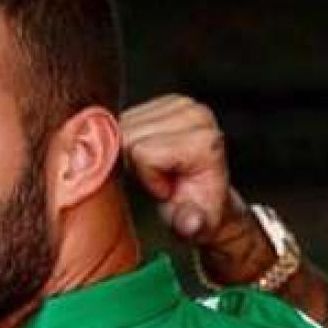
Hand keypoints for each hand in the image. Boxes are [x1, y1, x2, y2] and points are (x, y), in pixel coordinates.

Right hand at [121, 94, 245, 244]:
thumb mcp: (192, 226)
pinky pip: (123, 120)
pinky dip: (128, 140)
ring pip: (123, 126)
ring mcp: (177, 104)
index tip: (166, 189)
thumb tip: (190, 222)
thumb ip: (190, 223)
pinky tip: (148, 155)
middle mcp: (194, 115)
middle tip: (158, 179)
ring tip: (155, 168)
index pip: (143, 152)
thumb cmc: (194, 211)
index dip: (148, 177)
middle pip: (130, 136)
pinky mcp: (161, 101)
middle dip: (135, 163)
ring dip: (130, 152)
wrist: (203, 199)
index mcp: (204, 141)